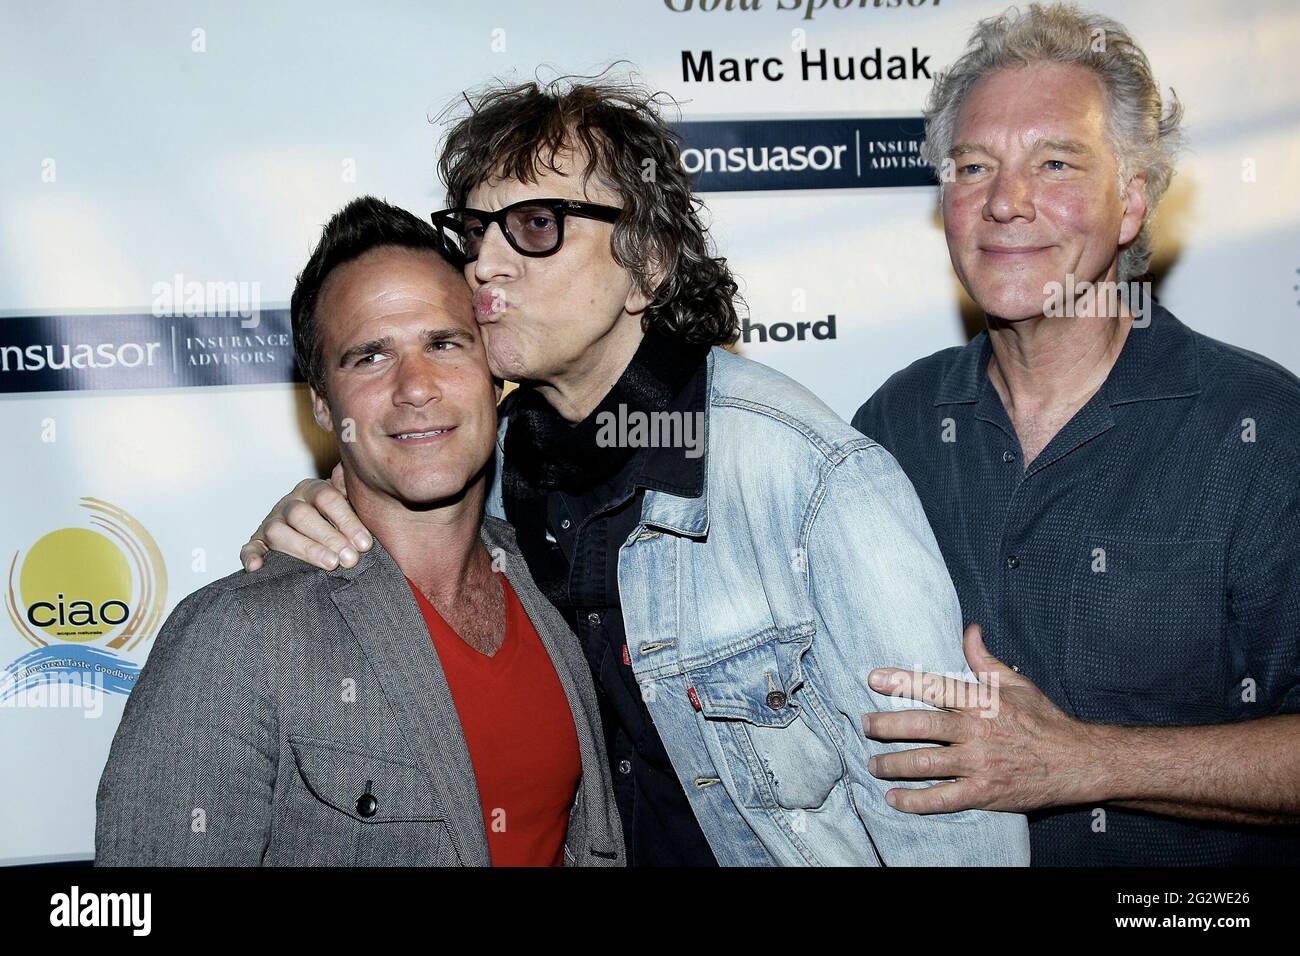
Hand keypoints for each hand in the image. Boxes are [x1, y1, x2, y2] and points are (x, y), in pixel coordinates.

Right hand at [239, 463, 370, 571]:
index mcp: (312, 489)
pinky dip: (251, 557)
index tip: (365, 543)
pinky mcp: (258, 542)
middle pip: (302, 515)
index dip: (347, 520)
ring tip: (330, 564)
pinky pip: (250, 547)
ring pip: (278, 531)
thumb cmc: (339, 520)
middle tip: (350, 559)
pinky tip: (257, 568)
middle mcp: (290, 503)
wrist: (317, 527)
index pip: (327, 497)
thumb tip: (358, 481)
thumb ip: (356, 495)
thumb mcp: (350, 504)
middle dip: (329, 537)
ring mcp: (271, 522)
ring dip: (305, 549)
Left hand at [861, 624, 1109, 813]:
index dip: (901, 681)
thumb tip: (969, 629)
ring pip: (924, 763)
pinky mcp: (984, 793)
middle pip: (920, 726)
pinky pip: (942, 798)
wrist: (1077, 761)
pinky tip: (894, 799)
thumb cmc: (1045, 720)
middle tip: (864, 725)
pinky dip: (915, 801)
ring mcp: (979, 764)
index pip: (934, 686)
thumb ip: (985, 660)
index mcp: (982, 701)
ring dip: (892, 764)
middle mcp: (976, 731)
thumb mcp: (1017, 684)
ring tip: (872, 764)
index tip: (873, 678)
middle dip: (885, 725)